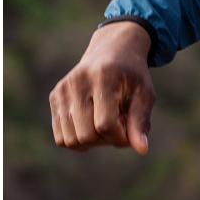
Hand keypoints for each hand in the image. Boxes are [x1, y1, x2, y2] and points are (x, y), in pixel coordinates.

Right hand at [50, 20, 156, 152]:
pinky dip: (78, 140)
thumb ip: (140, 121)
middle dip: (107, 140)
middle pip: (86, 135)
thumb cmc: (132, 74)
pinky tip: (91, 125)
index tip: (130, 132)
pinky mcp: (54, 96)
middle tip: (119, 126)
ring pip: (71, 140)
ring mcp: (62, 89)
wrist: (112, 49)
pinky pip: (61, 137)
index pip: (105, 124)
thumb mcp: (145, 93)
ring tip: (105, 124)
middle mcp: (78, 80)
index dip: (121, 138)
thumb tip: (141, 150)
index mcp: (103, 75)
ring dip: (92, 142)